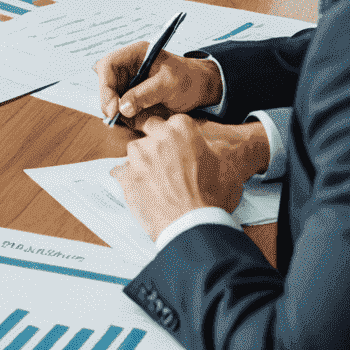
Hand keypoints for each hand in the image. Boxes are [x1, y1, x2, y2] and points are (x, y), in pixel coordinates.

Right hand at [95, 44, 224, 123]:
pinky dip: (120, 117)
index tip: (113, 107)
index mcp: (135, 54)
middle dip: (107, 100)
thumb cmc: (188, 80)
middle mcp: (127, 67)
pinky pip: (118, 108)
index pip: (108, 65)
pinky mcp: (130, 97)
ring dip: (112, 110)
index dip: (106, 86)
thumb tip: (122, 108)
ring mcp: (127, 82)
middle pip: (104, 82)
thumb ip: (145, 94)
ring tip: (122, 122)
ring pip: (109, 97)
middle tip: (114, 119)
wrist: (201, 89)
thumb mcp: (169, 84)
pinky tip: (129, 122)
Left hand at [111, 113, 254, 240]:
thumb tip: (209, 148)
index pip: (173, 122)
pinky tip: (145, 191)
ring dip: (143, 162)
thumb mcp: (227, 166)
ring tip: (159, 182)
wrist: (193, 226)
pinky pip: (122, 172)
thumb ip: (212, 149)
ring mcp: (137, 157)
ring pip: (136, 152)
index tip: (180, 148)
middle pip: (151, 133)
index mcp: (181, 129)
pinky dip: (131, 179)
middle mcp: (156, 138)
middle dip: (158, 145)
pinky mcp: (125, 176)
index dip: (177, 137)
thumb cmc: (212, 198)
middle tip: (169, 165)